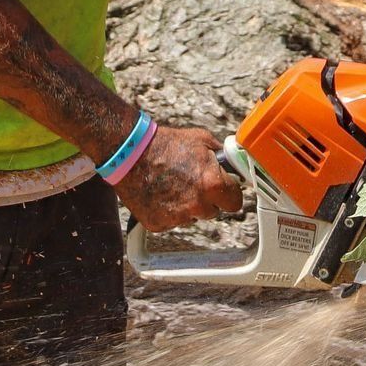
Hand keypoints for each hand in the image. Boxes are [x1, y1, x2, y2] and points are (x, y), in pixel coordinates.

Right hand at [112, 124, 243, 232]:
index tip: (224, 190)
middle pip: (213, 211)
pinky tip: (160, 193)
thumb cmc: (166, 144)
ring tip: (172, 184)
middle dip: (207, 199)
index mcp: (213, 185)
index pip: (235, 202)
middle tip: (192, 182)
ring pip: (192, 217)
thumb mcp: (203, 141)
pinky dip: (168, 211)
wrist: (131, 153)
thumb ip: (222, 157)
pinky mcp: (158, 225)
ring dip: (187, 206)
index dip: (229, 194)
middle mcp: (198, 206)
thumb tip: (234, 165)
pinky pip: (172, 222)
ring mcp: (178, 218)